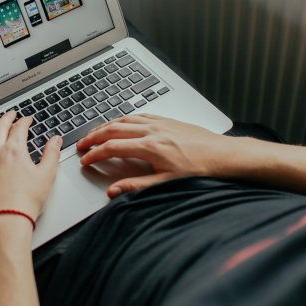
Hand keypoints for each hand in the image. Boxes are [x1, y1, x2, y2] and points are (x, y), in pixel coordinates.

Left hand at [0, 111, 62, 222]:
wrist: (4, 221)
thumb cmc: (25, 202)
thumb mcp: (46, 176)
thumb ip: (51, 154)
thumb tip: (55, 141)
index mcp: (15, 150)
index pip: (19, 128)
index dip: (25, 121)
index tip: (27, 119)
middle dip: (6, 119)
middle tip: (10, 115)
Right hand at [76, 113, 227, 197]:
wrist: (224, 156)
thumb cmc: (200, 170)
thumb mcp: (167, 183)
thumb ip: (137, 186)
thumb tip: (114, 190)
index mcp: (150, 147)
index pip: (112, 148)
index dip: (95, 154)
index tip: (85, 160)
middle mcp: (153, 131)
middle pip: (114, 128)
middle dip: (94, 136)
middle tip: (82, 144)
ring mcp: (161, 123)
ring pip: (126, 119)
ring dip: (107, 125)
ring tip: (96, 132)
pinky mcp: (169, 121)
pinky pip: (141, 115)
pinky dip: (126, 118)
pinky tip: (124, 122)